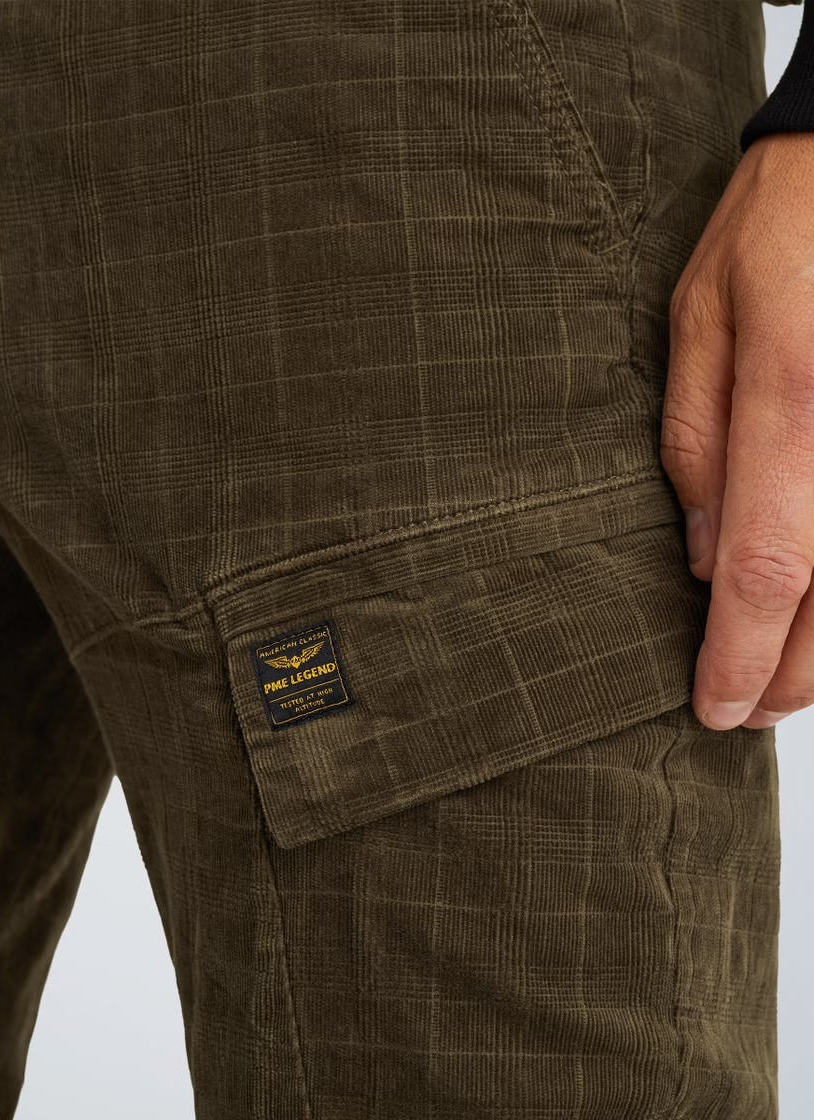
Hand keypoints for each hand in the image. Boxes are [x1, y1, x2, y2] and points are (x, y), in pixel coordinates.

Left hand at [661, 131, 813, 731]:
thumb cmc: (778, 226)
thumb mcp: (700, 318)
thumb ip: (697, 444)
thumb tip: (707, 561)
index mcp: (793, 400)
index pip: (769, 568)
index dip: (743, 655)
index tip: (715, 709)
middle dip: (798, 675)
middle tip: (752, 712)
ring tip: (794, 683)